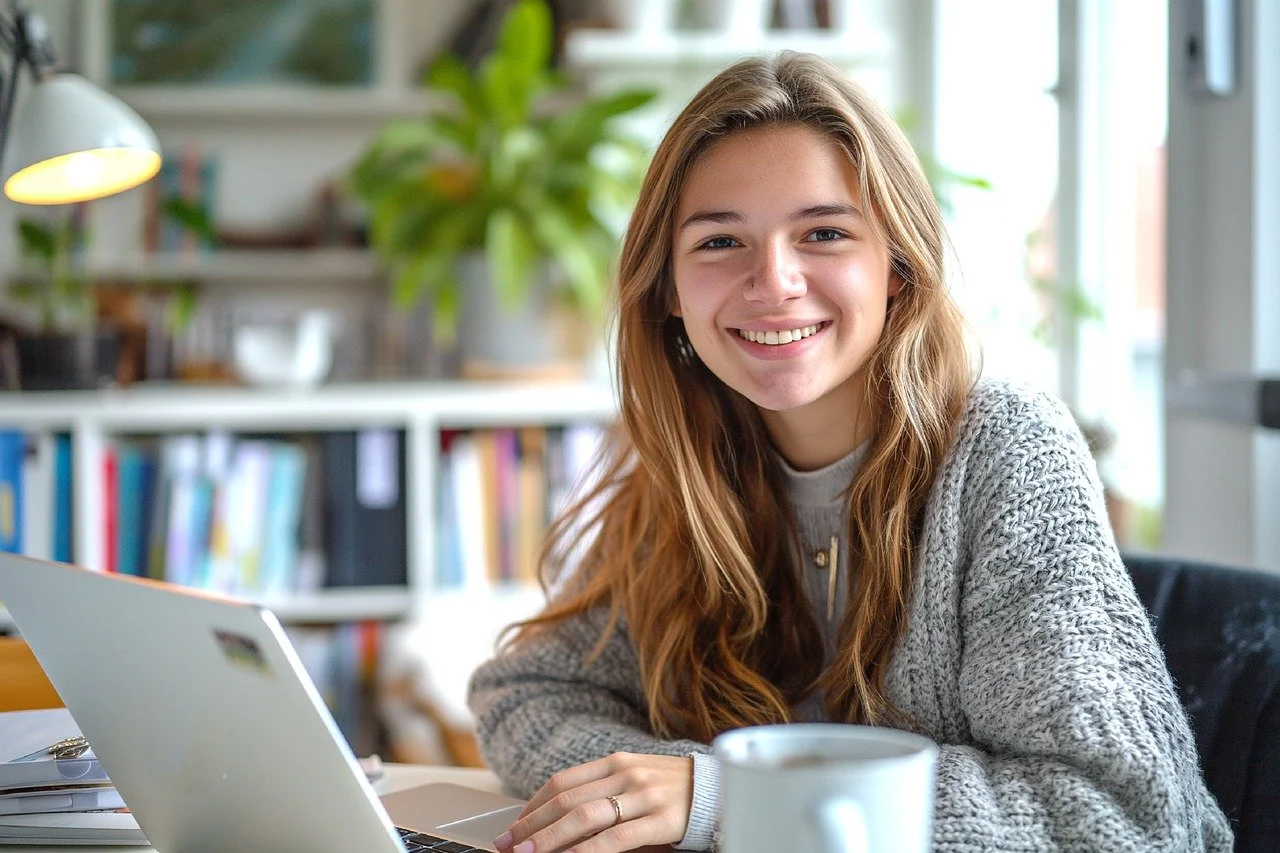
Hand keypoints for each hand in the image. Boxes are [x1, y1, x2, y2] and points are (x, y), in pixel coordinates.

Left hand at [493, 752, 691, 852]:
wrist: (723, 789)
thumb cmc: (674, 790)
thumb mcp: (635, 782)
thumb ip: (603, 793)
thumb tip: (559, 821)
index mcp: (615, 762)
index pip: (562, 783)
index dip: (532, 806)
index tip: (513, 827)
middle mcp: (625, 774)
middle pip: (566, 800)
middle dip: (531, 825)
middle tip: (508, 845)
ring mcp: (643, 795)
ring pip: (584, 818)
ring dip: (549, 839)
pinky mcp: (660, 819)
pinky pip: (615, 838)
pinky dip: (586, 852)